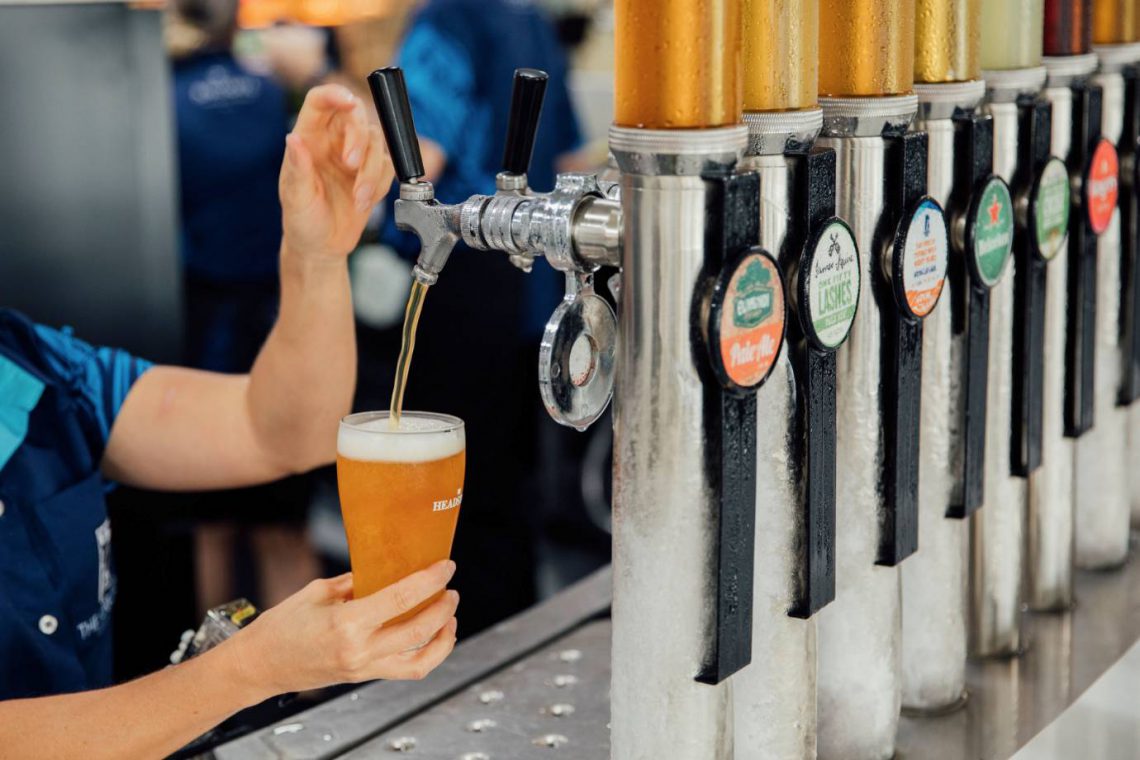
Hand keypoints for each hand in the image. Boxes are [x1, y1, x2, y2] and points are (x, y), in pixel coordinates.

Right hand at [226, 560, 458, 698]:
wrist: (260, 665)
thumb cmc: (282, 625)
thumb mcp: (318, 592)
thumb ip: (356, 581)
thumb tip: (387, 569)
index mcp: (347, 623)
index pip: (402, 598)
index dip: (430, 580)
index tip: (446, 566)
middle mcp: (360, 650)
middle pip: (419, 629)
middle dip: (444, 606)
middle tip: (450, 587)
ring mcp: (364, 668)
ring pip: (422, 659)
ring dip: (444, 636)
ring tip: (450, 614)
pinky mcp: (364, 677)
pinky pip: (408, 670)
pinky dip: (430, 655)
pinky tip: (435, 636)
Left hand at [279, 84, 393, 262]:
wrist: (322, 247)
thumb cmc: (302, 221)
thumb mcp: (295, 197)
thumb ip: (297, 168)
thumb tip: (293, 139)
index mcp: (309, 138)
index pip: (320, 101)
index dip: (334, 94)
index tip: (348, 102)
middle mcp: (333, 141)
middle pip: (356, 115)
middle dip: (359, 138)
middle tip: (351, 164)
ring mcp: (355, 156)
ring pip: (376, 141)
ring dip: (371, 172)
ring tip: (359, 199)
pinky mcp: (373, 173)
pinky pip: (388, 166)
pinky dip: (380, 185)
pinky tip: (364, 202)